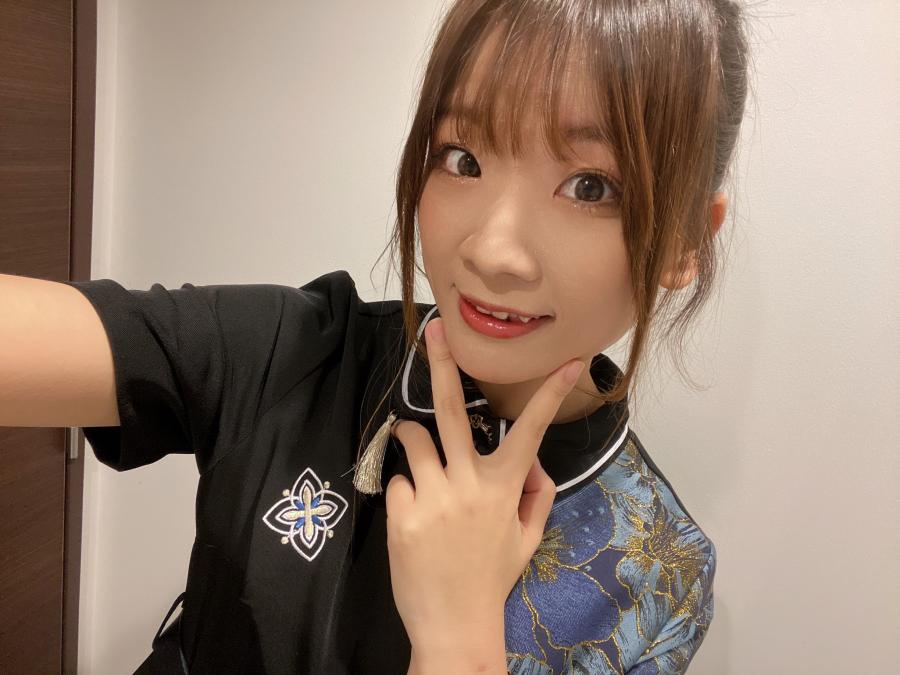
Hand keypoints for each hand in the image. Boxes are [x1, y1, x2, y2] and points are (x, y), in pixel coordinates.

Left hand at [385, 317, 584, 666]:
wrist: (454, 627)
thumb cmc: (492, 578)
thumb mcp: (526, 537)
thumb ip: (536, 494)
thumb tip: (532, 461)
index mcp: (504, 487)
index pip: (531, 430)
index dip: (551, 393)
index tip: (571, 361)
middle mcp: (468, 483)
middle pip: (450, 410)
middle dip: (442, 363)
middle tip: (433, 328)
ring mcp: (433, 495)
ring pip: (414, 438)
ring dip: (413, 438)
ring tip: (420, 457)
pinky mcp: (402, 512)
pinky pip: (398, 480)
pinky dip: (405, 490)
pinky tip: (414, 516)